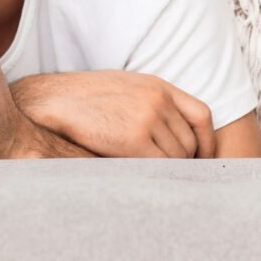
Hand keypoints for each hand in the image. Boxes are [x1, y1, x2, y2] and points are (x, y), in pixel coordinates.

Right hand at [11, 70, 214, 157]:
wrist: (53, 100)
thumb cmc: (84, 97)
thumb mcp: (124, 87)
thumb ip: (152, 101)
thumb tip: (172, 132)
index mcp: (158, 85)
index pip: (202, 115)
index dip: (207, 141)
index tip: (203, 157)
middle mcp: (158, 100)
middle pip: (190, 141)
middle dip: (185, 161)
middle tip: (172, 174)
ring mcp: (148, 119)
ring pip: (177, 157)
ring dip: (168, 169)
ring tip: (150, 174)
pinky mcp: (134, 140)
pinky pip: (161, 166)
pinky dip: (157, 174)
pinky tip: (142, 175)